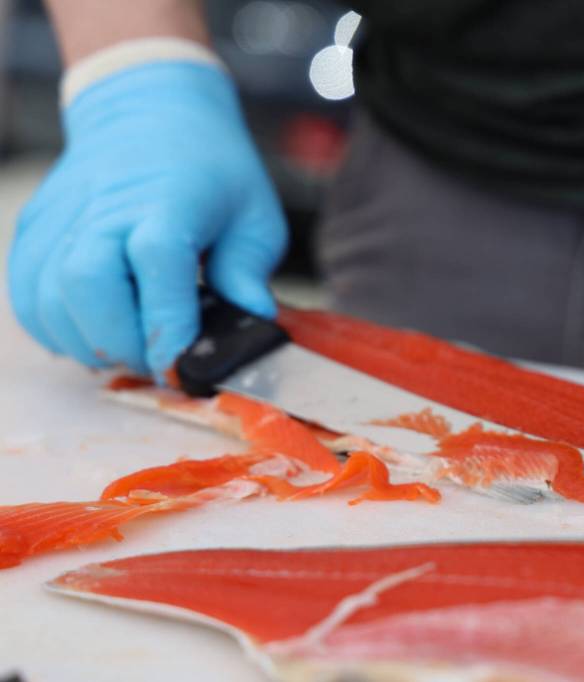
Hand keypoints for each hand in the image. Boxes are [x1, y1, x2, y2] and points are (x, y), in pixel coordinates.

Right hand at [8, 62, 286, 374]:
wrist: (149, 114)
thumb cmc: (210, 172)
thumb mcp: (256, 217)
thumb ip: (249, 273)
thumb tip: (255, 323)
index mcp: (168, 201)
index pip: (156, 263)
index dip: (166, 323)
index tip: (181, 365)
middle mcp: (105, 209)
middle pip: (86, 285)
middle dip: (123, 343)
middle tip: (158, 361)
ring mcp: (61, 219)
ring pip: (49, 300)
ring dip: (90, 342)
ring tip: (132, 346)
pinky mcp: (34, 232)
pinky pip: (27, 298)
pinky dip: (57, 330)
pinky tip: (97, 330)